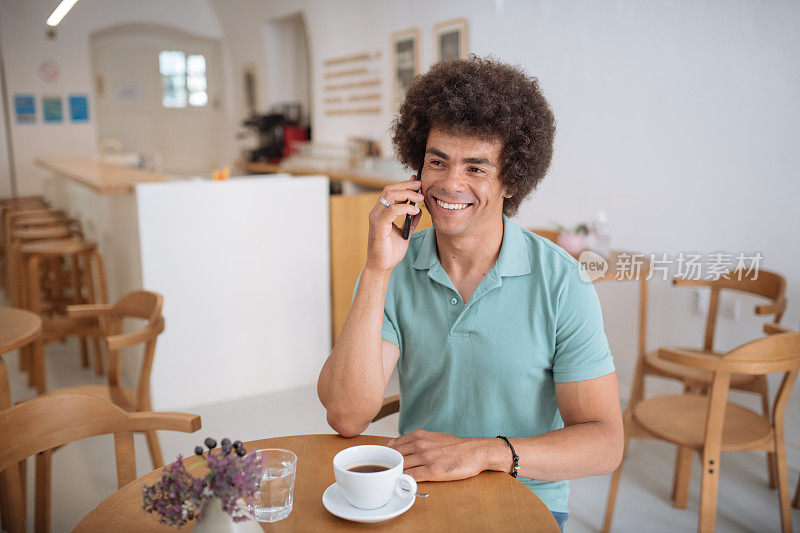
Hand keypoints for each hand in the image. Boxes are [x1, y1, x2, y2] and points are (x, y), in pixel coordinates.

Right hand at [365, 179, 423, 272]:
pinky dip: (405, 207)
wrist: (383, 266)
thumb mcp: (405, 232)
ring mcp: (376, 217)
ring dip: (407, 194)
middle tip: (420, 185)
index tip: (417, 182)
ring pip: (390, 195)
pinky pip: (392, 210)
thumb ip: (410, 220)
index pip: (391, 191)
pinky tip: (414, 210)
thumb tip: (419, 209)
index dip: (404, 184)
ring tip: (419, 198)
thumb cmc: (390, 251)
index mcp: (381, 212)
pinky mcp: (379, 225)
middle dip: (406, 185)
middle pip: (389, 189)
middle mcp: (376, 212)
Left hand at [387, 430, 504, 481]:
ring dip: (395, 473)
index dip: (387, 455)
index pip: (394, 445)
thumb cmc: (455, 446)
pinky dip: (405, 480)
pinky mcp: (432, 471)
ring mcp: (426, 458)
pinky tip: (402, 483)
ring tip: (391, 479)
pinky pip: (412, 476)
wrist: (475, 451)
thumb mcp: (433, 436)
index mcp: (419, 436)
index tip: (385, 461)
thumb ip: (416, 441)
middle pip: (395, 456)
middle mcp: (420, 445)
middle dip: (389, 465)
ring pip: (402, 466)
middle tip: (385, 473)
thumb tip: (399, 445)